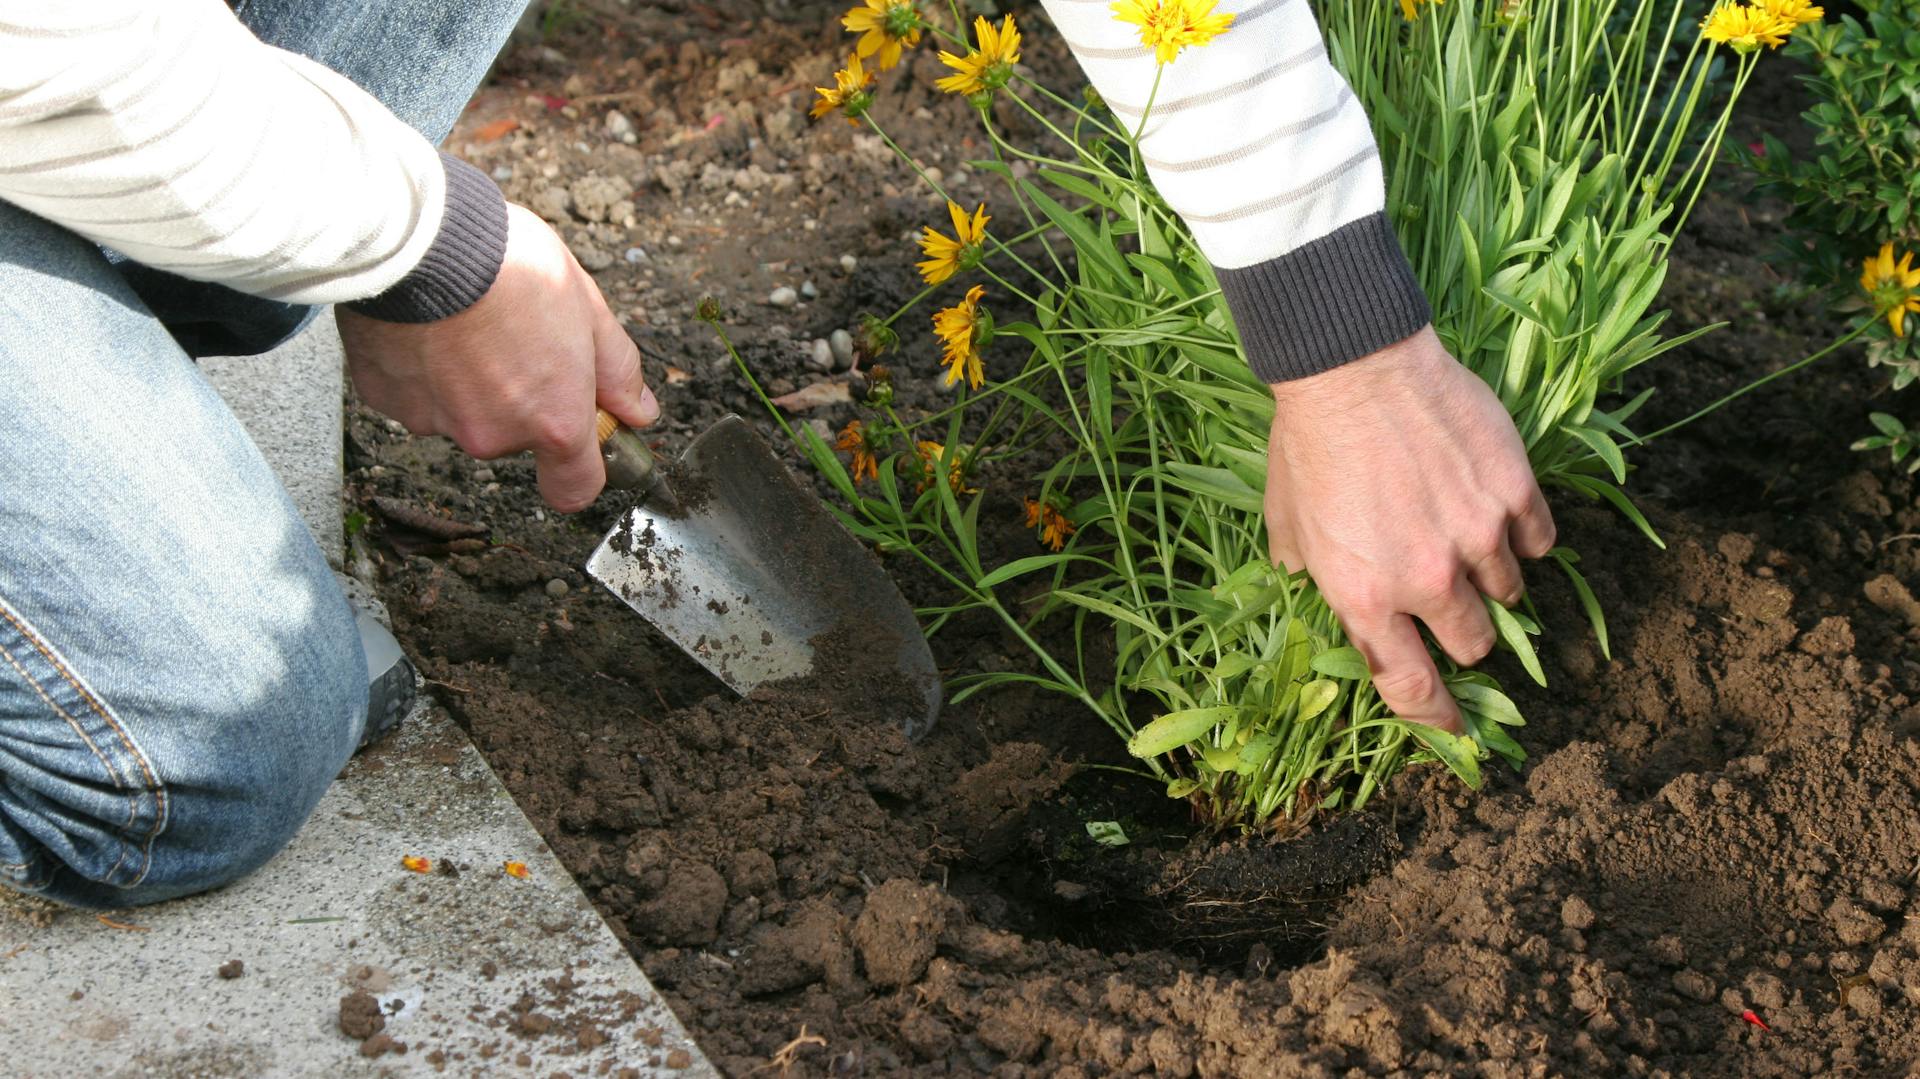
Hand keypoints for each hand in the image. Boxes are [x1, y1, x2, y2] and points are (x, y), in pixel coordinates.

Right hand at [338, 203, 658, 511]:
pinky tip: (425, 323)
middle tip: (514, 335)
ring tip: (464, 320)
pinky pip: (413, 393)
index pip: (574, 489)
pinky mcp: (384, 398)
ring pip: (461, 412)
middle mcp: (493, 435)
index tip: (581, 440)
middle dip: (518, 398)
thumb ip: (616, 370)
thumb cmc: (510, 264)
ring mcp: (434, 421)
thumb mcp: (588, 307)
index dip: (580, 469)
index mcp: (553, 421)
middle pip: (513, 436)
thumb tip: (638, 411)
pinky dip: (421, 368)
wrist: (420, 235)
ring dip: (466, 381)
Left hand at [1264, 327, 1554, 731]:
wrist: (1353, 366)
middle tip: (1451, 605)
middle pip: (1470, 642)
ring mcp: (1477, 537)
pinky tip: (1499, 513)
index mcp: (1363, 596)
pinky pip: (1539, 540)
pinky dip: (1524, 536)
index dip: (1434, 714)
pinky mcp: (1514, 492)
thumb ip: (1311, 573)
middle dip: (1462, 634)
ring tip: (1466, 542)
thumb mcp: (1287, 523)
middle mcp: (1425, 579)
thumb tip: (1317, 594)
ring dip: (1491, 581)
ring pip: (1509, 592)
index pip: (1409, 684)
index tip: (1454, 726)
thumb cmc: (1308, 443)